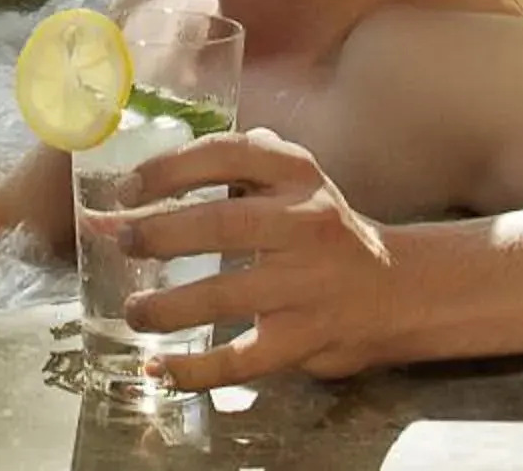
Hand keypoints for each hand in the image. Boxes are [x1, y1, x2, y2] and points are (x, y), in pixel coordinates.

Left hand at [117, 130, 396, 385]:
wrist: (400, 287)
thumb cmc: (326, 228)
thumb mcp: (295, 181)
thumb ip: (237, 171)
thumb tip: (143, 185)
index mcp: (296, 172)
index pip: (227, 154)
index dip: (169, 169)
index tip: (127, 189)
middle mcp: (304, 221)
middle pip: (221, 225)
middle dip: (161, 234)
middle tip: (122, 241)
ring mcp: (306, 284)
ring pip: (226, 295)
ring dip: (169, 305)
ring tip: (134, 309)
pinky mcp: (306, 338)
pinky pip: (242, 359)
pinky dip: (196, 368)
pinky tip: (160, 367)